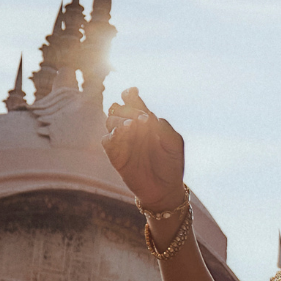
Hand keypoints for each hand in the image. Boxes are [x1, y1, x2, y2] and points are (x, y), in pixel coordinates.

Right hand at [104, 88, 187, 213]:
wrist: (166, 189)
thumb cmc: (171, 163)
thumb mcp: (173, 143)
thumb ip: (162, 127)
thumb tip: (148, 116)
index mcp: (145, 122)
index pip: (133, 102)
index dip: (129, 94)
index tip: (132, 91)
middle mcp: (131, 129)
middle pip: (118, 109)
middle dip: (126, 108)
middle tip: (141, 117)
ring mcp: (123, 142)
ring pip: (110, 121)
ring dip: (119, 120)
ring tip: (132, 125)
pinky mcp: (116, 156)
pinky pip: (107, 141)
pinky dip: (112, 135)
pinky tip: (122, 134)